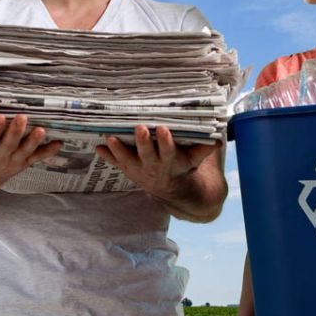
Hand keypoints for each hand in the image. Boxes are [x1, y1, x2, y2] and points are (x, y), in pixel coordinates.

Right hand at [0, 114, 62, 195]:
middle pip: (9, 144)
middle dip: (16, 132)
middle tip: (22, 117)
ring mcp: (13, 161)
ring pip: (25, 151)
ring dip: (34, 141)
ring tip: (42, 130)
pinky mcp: (23, 162)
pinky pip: (38, 158)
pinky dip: (49, 151)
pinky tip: (60, 143)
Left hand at [96, 125, 220, 199]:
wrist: (169, 188)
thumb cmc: (182, 165)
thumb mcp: (195, 160)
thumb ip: (205, 149)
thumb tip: (219, 138)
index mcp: (171, 162)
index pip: (169, 152)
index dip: (166, 142)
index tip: (164, 129)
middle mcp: (153, 166)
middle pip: (147, 155)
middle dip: (143, 142)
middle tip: (139, 128)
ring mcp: (138, 169)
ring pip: (127, 160)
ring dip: (118, 149)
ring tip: (110, 137)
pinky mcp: (128, 168)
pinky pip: (115, 162)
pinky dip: (106, 155)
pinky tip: (97, 146)